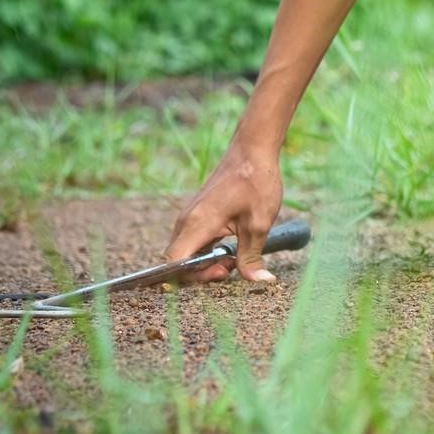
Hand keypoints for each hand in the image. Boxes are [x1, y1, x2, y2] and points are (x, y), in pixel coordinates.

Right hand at [162, 147, 284, 282]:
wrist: (252, 151)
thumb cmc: (255, 183)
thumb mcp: (259, 224)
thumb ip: (252, 256)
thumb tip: (259, 281)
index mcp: (197, 224)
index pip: (175, 263)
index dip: (193, 277)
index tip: (222, 271)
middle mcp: (186, 222)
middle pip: (179, 261)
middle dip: (204, 272)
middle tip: (233, 266)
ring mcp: (189, 218)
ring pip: (187, 252)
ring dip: (207, 261)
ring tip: (234, 257)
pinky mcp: (196, 215)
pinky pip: (193, 242)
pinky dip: (208, 251)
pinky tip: (230, 248)